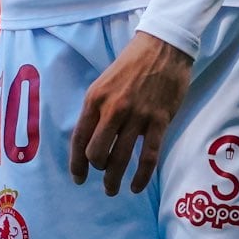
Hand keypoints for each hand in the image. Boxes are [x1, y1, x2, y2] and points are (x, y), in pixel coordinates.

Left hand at [70, 31, 192, 196]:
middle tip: (100, 178)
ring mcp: (137, 116)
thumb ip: (97, 109)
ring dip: (114, 179)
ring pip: (121, 158)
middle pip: (97, 152)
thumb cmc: (131, 65)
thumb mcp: (104, 83)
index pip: (80, 137)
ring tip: (112, 189)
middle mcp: (113, 109)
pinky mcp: (159, 121)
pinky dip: (141, 176)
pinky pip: (148, 156)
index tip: (77, 178)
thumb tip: (91, 138)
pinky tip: (136, 187)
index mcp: (95, 98)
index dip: (76, 162)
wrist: (162, 48)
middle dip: (96, 169)